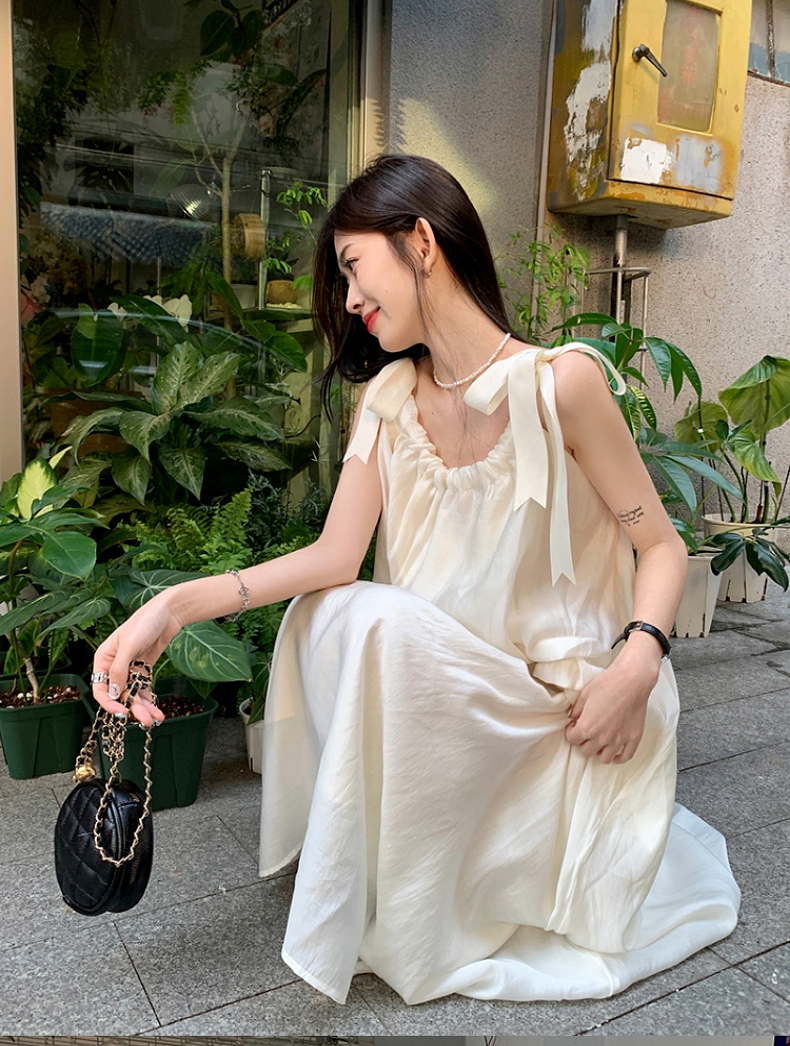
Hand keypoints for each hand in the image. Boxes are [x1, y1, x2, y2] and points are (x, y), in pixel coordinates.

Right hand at [91, 594, 182, 726]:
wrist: (168, 613)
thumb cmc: (144, 623)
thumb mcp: (129, 644)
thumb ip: (119, 669)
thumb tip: (113, 693)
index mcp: (104, 659)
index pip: (100, 688)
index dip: (109, 703)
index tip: (122, 712)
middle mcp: (114, 666)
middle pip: (120, 694)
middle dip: (133, 708)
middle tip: (146, 721)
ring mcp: (130, 669)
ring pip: (133, 694)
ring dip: (144, 708)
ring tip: (155, 719)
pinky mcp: (144, 669)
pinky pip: (144, 690)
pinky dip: (150, 701)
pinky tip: (158, 711)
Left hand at [564, 657, 656, 763]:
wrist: (631, 680)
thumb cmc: (607, 684)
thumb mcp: (584, 695)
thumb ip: (577, 711)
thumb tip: (574, 719)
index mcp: (587, 727)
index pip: (572, 740)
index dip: (571, 732)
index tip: (574, 726)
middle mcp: (602, 738)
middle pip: (586, 751)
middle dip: (583, 742)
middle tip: (586, 733)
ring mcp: (619, 740)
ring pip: (605, 758)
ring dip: (599, 751)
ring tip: (600, 742)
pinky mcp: (633, 738)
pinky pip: (625, 757)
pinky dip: (619, 758)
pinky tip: (615, 753)